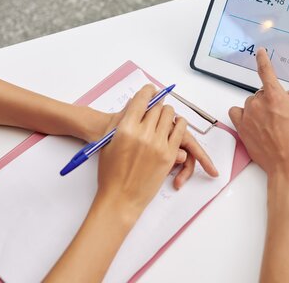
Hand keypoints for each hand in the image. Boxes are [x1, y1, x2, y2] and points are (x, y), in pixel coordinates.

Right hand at [95, 85, 217, 216]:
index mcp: (126, 128)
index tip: (150, 90)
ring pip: (170, 115)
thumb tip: (135, 103)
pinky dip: (179, 124)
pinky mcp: (169, 155)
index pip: (142, 99)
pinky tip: (176, 124)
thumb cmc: (110, 172)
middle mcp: (144, 134)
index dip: (148, 92)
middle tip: (156, 104)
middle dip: (156, 103)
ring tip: (164, 115)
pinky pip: (180, 131)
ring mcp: (158, 145)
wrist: (120, 197)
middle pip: (157, 106)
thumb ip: (121, 120)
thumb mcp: (108, 141)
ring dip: (167, 112)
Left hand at [229, 49, 288, 183]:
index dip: (263, 60)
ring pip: (251, 103)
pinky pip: (238, 113)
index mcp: (276, 97)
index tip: (260, 52)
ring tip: (273, 124)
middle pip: (262, 92)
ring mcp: (248, 117)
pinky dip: (245, 114)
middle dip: (273, 99)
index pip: (266, 72)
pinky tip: (255, 122)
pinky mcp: (241, 129)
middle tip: (285, 115)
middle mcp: (259, 105)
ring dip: (260, 108)